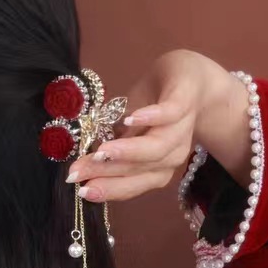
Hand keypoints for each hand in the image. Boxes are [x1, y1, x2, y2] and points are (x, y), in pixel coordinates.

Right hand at [65, 49, 214, 201]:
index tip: (80, 190)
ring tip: (101, 150)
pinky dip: (151, 118)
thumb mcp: (128, 133)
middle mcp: (172, 154)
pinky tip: (130, 118)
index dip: (107, 188)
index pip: (132, 183)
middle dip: (107, 171)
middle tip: (77, 171)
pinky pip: (171, 113)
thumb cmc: (154, 108)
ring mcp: (181, 128)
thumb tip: (79, 169)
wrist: (190, 77)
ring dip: (128, 151)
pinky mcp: (184, 100)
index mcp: (158, 167)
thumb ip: (112, 151)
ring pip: (157, 147)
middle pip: (141, 168)